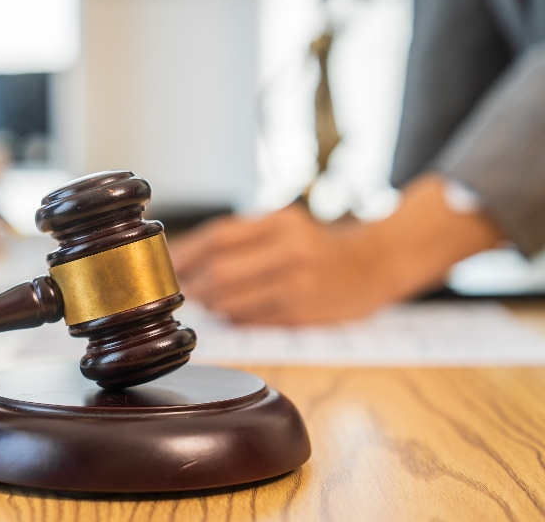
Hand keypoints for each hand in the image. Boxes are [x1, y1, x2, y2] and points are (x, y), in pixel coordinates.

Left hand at [171, 206, 391, 324]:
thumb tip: (181, 257)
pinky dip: (235, 318)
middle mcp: (290, 250)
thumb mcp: (283, 224)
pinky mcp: (304, 314)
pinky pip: (253, 321)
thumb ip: (239, 237)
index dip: (185, 254)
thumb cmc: (317, 244)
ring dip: (211, 305)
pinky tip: (234, 312)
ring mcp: (299, 284)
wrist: (377, 261)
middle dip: (194, 286)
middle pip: (219, 272)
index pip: (217, 238)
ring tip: (208, 302)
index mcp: (279, 222)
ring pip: (232, 301)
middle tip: (184, 291)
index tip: (167, 266)